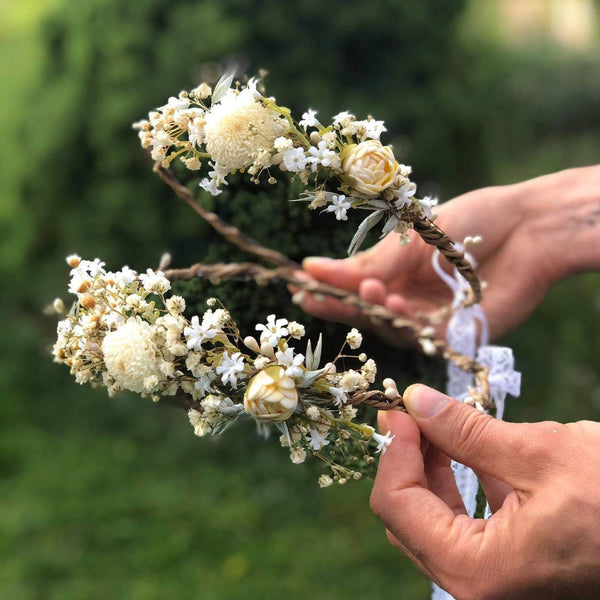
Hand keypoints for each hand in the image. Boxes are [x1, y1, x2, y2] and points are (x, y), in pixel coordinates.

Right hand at [297, 166, 599, 341]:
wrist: (528, 228)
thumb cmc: (469, 223)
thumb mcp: (410, 240)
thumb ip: (368, 264)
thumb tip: (311, 266)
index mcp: (395, 272)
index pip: (352, 287)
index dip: (327, 288)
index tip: (299, 283)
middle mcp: (407, 298)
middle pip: (365, 312)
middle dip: (339, 306)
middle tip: (312, 298)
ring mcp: (429, 318)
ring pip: (389, 327)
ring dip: (374, 310)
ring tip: (368, 290)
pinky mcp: (453, 335)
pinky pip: (421, 336)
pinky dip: (405, 321)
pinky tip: (395, 303)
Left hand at [371, 384, 599, 598]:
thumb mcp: (538, 453)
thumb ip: (465, 430)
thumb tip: (416, 402)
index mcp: (477, 571)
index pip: (397, 506)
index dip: (393, 450)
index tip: (397, 409)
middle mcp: (479, 587)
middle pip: (410, 514)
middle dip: (409, 457)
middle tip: (414, 411)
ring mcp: (496, 579)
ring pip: (435, 517)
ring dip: (432, 466)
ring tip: (438, 421)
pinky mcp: (514, 563)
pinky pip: (467, 521)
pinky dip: (461, 481)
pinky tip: (469, 446)